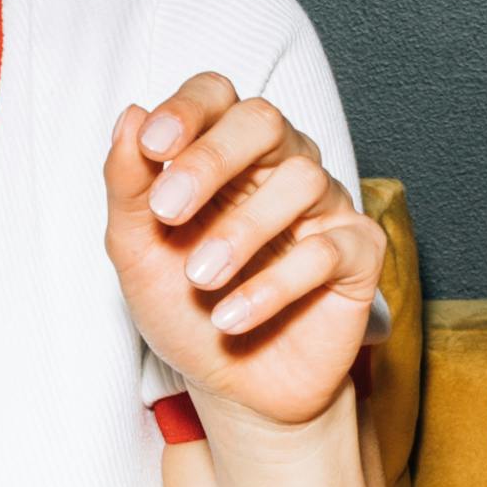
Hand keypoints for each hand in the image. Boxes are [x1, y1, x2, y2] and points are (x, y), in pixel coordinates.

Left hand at [109, 75, 379, 432]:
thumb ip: (128, 186)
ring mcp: (323, 207)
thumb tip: (128, 114)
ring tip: (200, 281)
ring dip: (241, 232)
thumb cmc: (185, 311)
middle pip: (264, 120)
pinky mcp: (358, 254)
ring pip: (301, 180)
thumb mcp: (137, 252)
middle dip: (211, 160)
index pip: (217, 95)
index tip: (152, 146)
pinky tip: (231, 318)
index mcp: (225, 153)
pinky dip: (274, 286)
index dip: (187, 110)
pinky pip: (328, 249)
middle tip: (168, 210)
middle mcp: (279, 166)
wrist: (233, 390)